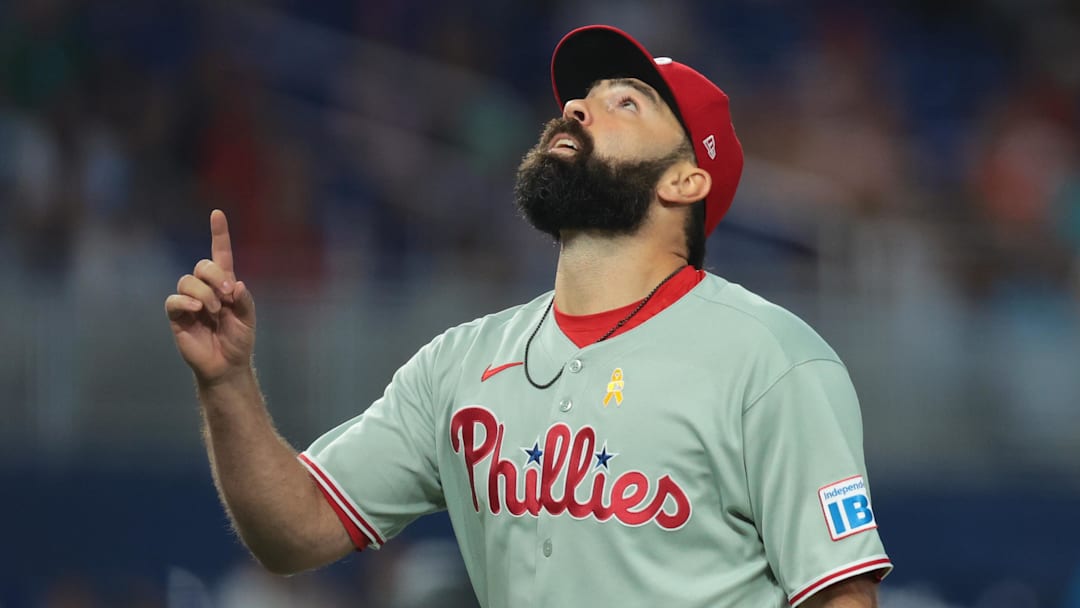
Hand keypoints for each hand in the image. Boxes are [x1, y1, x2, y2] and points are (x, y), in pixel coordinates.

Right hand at [166, 210, 255, 385]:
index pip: (220, 255)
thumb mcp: (248, 318)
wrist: (227, 366)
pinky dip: (186, 301)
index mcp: (225, 285)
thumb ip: (244, 300)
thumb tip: (236, 283)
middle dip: (215, 276)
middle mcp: (205, 290)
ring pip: (187, 281)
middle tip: (228, 294)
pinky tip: (198, 310)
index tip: (217, 214)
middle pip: (202, 266)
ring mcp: (189, 302)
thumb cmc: (238, 341)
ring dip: (204, 292)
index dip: (219, 234)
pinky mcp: (177, 316)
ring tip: (216, 310)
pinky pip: (174, 300)